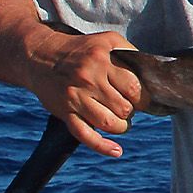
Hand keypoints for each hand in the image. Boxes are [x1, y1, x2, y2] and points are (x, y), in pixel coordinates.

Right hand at [25, 30, 142, 155]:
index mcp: (101, 60)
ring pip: (108, 123)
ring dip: (121, 127)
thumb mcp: (107, 41)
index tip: (141, 99)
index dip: (143, 97)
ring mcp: (75, 97)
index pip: (134, 86)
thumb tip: (153, 72)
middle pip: (123, 107)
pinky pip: (85, 135)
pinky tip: (117, 151)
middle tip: (128, 108)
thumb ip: (130, 53)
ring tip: (121, 122)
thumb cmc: (81, 50)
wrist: (40, 56)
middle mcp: (88, 78)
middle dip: (131, 111)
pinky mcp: (64, 112)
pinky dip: (102, 146)